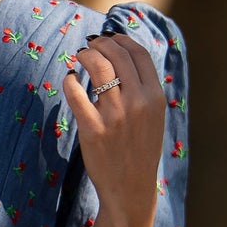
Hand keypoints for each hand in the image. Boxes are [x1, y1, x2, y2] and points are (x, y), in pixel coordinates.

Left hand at [63, 30, 165, 226]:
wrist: (131, 189)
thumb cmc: (140, 150)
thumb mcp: (153, 118)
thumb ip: (144, 90)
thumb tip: (124, 57)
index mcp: (156, 98)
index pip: (139, 54)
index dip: (122, 40)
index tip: (110, 38)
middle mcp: (138, 103)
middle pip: (116, 55)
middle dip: (100, 44)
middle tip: (90, 46)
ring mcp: (115, 116)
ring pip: (97, 67)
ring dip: (86, 55)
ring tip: (80, 56)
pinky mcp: (93, 129)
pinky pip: (76, 93)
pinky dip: (71, 80)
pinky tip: (71, 79)